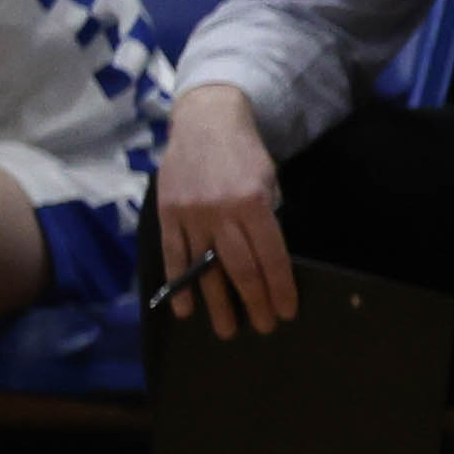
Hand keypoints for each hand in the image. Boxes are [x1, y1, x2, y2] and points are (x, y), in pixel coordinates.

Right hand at [153, 88, 300, 337]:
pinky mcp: (167, 214)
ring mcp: (191, 214)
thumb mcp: (269, 182)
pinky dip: (179, 284)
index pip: (271, 256)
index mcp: (254, 204)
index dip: (280, 288)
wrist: (206, 122)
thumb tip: (267, 263)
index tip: (286, 312)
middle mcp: (221, 212)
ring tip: (227, 331)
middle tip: (262, 327)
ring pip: (205, 268)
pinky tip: (185, 309)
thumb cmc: (245, 155)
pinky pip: (173, 255)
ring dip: (216, 304)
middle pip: (240, 268)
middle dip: (254, 302)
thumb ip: (267, 220)